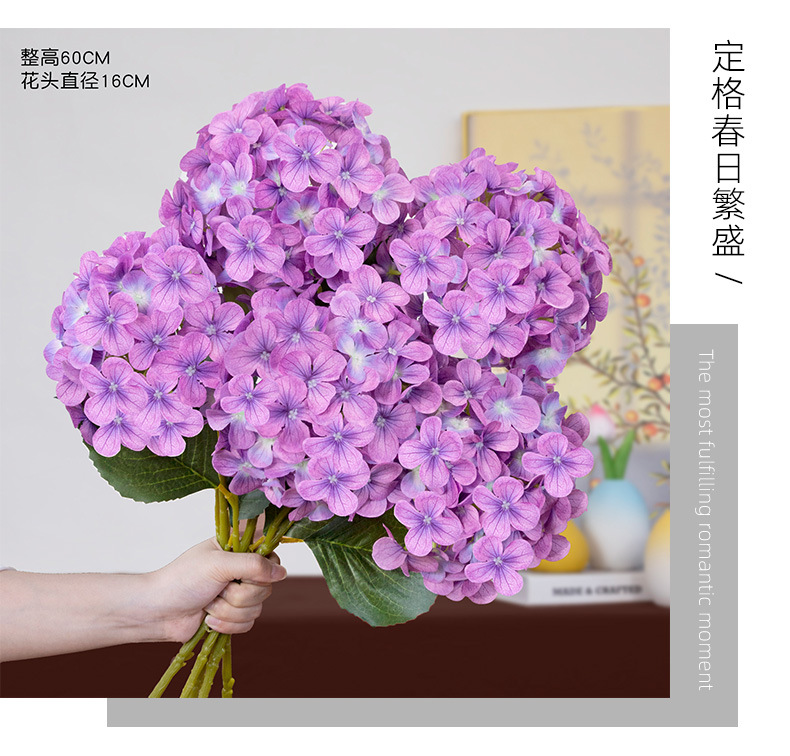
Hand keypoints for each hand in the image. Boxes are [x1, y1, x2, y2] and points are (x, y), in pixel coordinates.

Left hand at [147, 538, 286, 642]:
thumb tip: (281, 572)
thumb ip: (252, 564)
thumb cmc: (182, 579)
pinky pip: (248, 624)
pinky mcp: (234, 615)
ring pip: (257, 608)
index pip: (271, 551)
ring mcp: (239, 592)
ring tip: (209, 604)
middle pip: (266, 586)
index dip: (266, 564)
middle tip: (218, 588)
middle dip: (239, 594)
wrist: (159, 612)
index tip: (246, 571)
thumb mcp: (218, 564)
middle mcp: (242, 569)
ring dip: (228, 611)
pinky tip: (209, 619)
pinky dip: (227, 625)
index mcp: (239, 548)